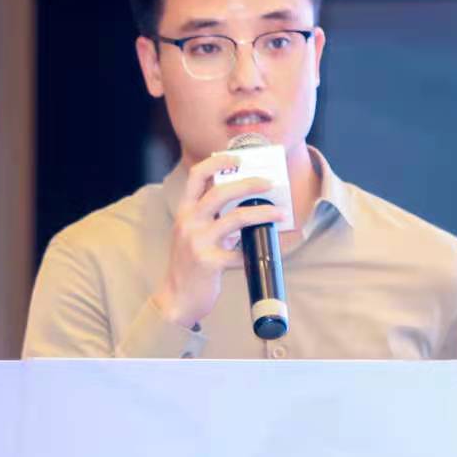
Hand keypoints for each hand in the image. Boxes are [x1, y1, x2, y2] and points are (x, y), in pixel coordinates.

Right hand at [149, 154, 283, 328]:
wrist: (176, 299)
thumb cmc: (189, 265)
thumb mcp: (191, 234)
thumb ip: (209, 217)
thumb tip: (242, 202)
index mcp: (185, 212)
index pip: (197, 176)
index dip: (217, 162)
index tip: (238, 157)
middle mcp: (189, 223)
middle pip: (220, 192)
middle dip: (249, 183)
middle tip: (269, 183)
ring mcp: (198, 243)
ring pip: (236, 219)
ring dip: (263, 213)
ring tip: (280, 213)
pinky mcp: (209, 263)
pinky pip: (240, 253)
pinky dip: (261, 250)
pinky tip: (273, 249)